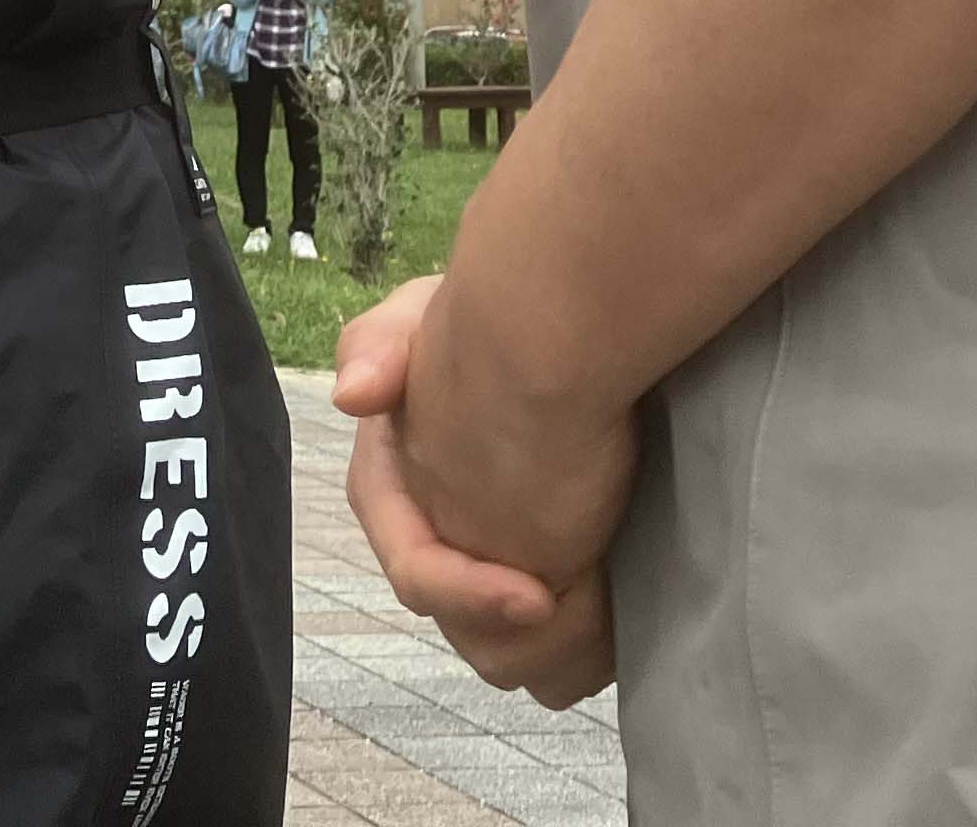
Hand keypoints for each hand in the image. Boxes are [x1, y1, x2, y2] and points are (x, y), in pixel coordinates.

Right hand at [333, 276, 635, 708]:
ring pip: (514, 660)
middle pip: (469, 634)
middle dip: (525, 634)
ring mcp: (487, 573)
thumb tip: (352, 395)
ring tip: (612, 610)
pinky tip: (624, 609)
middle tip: (590, 605)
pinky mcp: (542, 584)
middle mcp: (436, 548)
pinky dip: (588, 646)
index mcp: (392, 501)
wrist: (561, 333)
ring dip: (562, 648)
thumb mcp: (417, 317)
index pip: (416, 574)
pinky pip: (558, 655)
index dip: (469, 593)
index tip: (538, 594)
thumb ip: (375, 346)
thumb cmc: (484, 324)